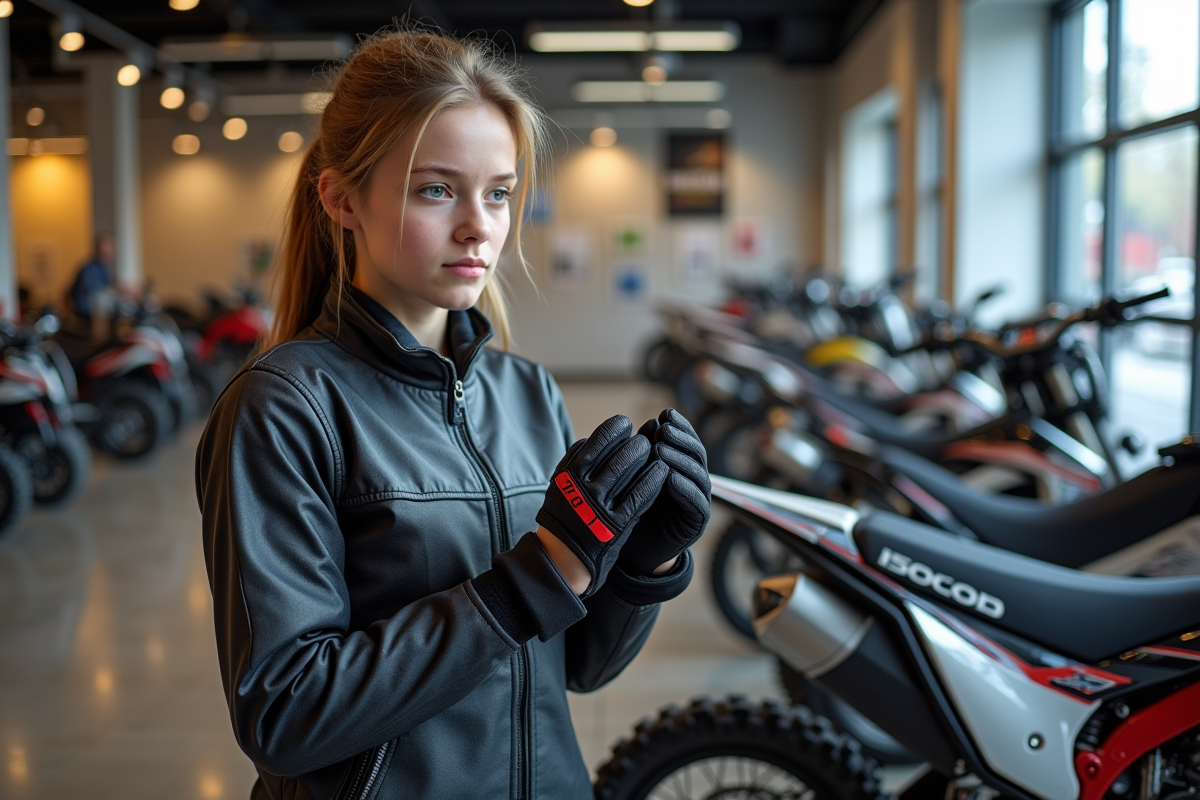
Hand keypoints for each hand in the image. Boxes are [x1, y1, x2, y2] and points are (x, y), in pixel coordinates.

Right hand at [536, 415, 668, 597]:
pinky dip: (653, 480)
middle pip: (616, 455)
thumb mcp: (559, 484)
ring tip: (653, 451)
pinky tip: (661, 470)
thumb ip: (573, 460)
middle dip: (634, 443)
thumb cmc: (564, 513)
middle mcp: (584, 488)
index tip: (624, 423)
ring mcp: (600, 507)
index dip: (614, 428)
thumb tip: (593, 436)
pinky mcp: (616, 525)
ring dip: (645, 457)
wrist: (563, 557)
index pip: (596, 441)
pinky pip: (640, 496)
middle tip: (644, 439)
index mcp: (569, 475)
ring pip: (628, 472)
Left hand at [619, 409, 711, 575]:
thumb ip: (645, 453)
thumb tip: (651, 423)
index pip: (686, 441)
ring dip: (680, 460)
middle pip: (696, 454)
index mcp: (682, 467)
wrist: (635, 550)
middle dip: (681, 439)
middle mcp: (694, 482)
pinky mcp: (698, 522)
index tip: (664, 414)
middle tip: (664, 428)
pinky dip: (684, 488)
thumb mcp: (636, 477)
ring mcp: (699, 501)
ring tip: (661, 449)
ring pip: (698, 474)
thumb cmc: (633, 509)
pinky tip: (670, 477)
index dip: (679, 426)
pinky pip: (697, 502)